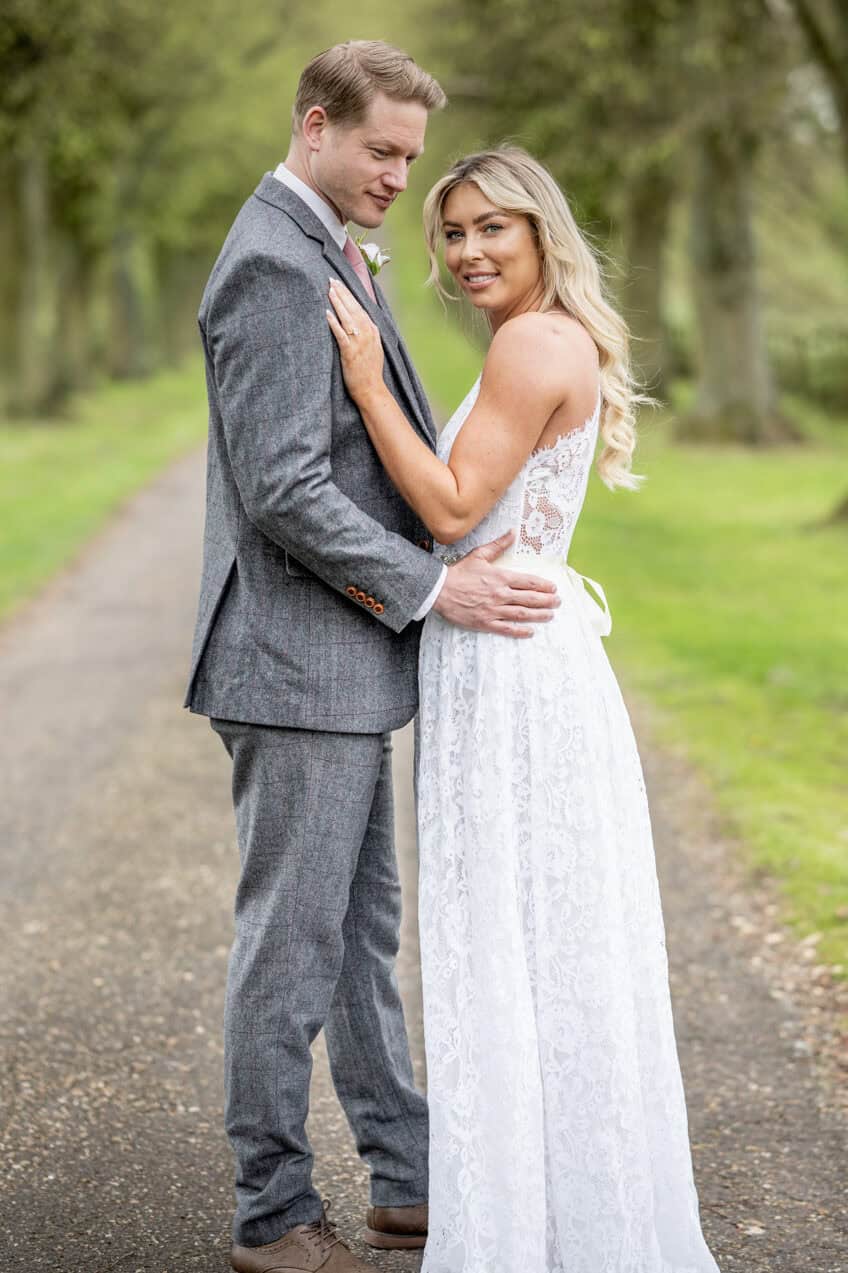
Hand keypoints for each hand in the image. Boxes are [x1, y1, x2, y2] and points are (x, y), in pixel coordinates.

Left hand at [326, 279, 383, 403]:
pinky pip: (341, 334)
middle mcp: (367, 334)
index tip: (340, 284)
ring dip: (338, 302)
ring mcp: (359, 342)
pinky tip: (326, 312)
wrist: (372, 390)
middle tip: (331, 280)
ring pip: (347, 317)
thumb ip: (370, 334)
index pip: (360, 307)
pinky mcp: (350, 352)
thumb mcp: (375, 349)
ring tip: (329, 290)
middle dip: (342, 293)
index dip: (349, 295)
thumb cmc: (370, 372)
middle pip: (353, 308)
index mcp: (373, 331)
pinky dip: (334, 322)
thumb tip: (364, 323)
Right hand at [433, 530, 560, 637]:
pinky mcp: (485, 622)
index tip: (553, 587)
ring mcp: (493, 610)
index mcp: (500, 577)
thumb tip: (513, 533)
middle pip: (529, 599)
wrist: (438, 590)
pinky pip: (506, 628)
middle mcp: (500, 594)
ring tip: (550, 615)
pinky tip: (530, 631)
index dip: (543, 585)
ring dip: (538, 615)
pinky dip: (519, 631)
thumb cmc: (458, 572)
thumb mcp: (479, 555)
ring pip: (522, 614)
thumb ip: (498, 545)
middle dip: (546, 601)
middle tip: (558, 602)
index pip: (528, 581)